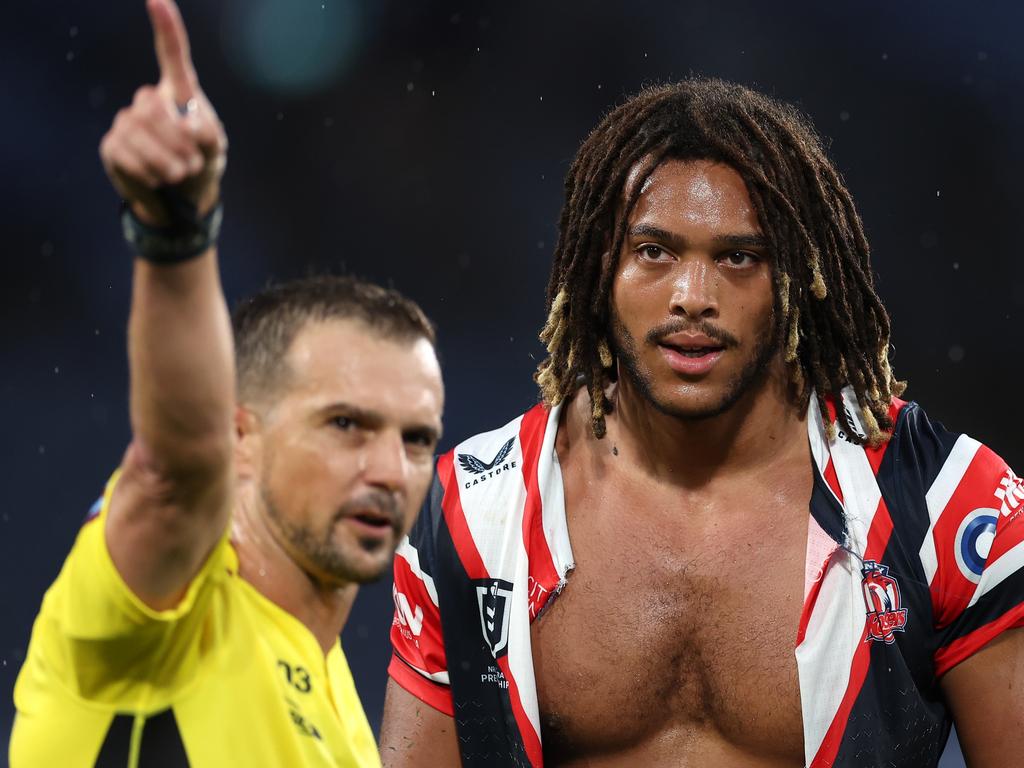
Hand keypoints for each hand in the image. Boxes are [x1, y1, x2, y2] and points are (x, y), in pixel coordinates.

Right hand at [100, 0, 226, 225]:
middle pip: (153, 106)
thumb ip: (208, 134)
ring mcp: (126, 122)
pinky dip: (150, 173)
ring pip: (139, 131)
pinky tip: (159, 179)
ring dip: (168, 161)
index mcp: (178, 94)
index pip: (172, 54)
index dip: (166, 27)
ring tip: (180, 173)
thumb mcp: (215, 150)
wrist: (181, 200)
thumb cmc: (202, 165)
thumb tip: (185, 125)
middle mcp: (148, 101)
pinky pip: (128, 155)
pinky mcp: (112, 146)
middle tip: (191, 164)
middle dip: (178, 141)